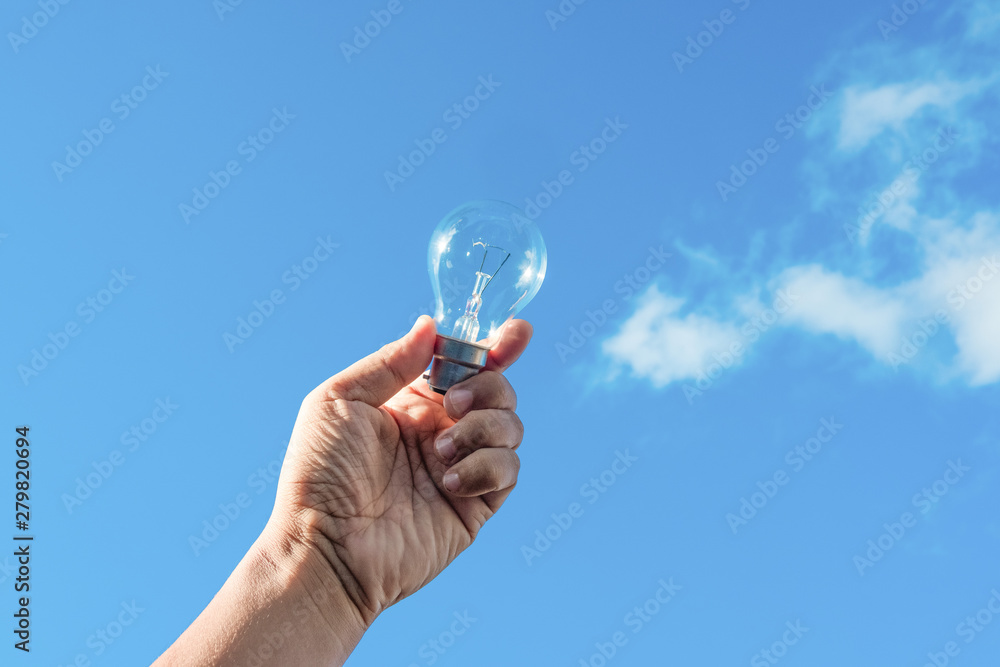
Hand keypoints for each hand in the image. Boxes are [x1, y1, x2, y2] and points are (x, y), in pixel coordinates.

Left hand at [273, 315, 532, 626]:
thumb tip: (431, 326)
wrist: (326, 546)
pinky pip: (509, 470)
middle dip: (488, 385)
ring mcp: (461, 467)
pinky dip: (487, 466)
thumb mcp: (339, 399)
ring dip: (483, 427)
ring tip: (441, 451)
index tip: (516, 333)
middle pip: (497, 389)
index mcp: (410, 402)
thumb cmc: (319, 474)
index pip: (464, 365)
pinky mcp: (475, 504)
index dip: (495, 347)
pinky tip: (450, 480)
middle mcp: (441, 430)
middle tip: (452, 405)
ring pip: (511, 425)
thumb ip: (390, 361)